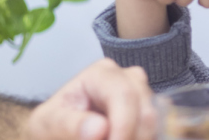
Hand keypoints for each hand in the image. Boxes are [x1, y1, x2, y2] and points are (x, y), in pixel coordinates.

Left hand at [24, 59, 154, 139]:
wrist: (60, 131)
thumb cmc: (53, 124)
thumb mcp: (47, 125)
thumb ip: (68, 125)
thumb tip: (100, 128)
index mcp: (101, 75)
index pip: (124, 95)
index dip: (124, 126)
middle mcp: (128, 78)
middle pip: (146, 110)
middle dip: (132, 138)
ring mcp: (144, 95)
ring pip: (156, 123)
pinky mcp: (151, 112)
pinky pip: (161, 130)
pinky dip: (145, 139)